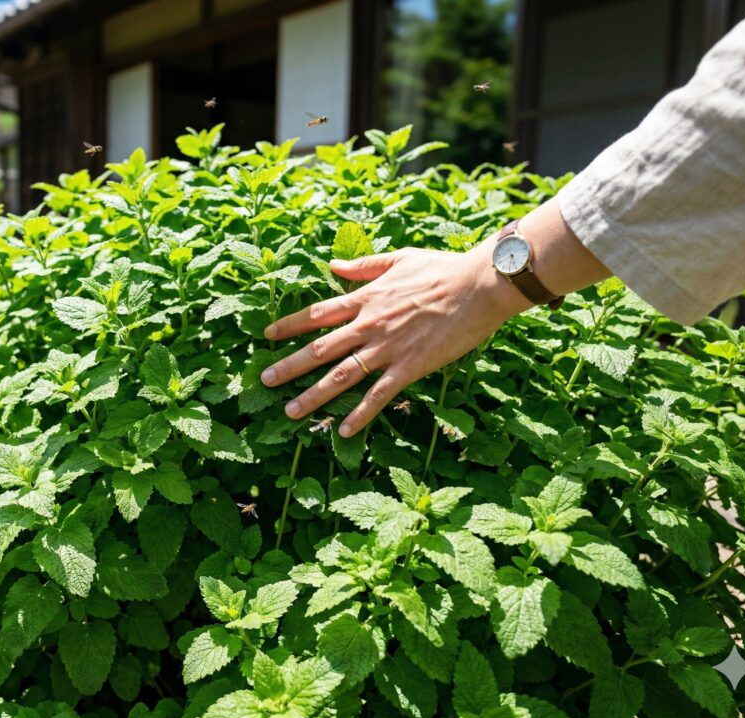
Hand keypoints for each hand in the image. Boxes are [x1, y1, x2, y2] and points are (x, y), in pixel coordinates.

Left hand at [260, 243, 531, 436]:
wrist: (480, 285)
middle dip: (289, 366)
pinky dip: (360, 415)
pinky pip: (378, 395)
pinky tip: (344, 432)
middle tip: (264, 380)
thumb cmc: (444, 268)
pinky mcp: (409, 367)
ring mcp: (387, 348)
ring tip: (290, 411)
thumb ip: (364, 266)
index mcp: (366, 299)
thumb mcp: (399, 259)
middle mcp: (369, 325)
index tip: (268, 335)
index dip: (290, 325)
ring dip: (313, 395)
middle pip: (320, 349)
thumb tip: (333, 266)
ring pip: (340, 375)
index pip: (318, 314)